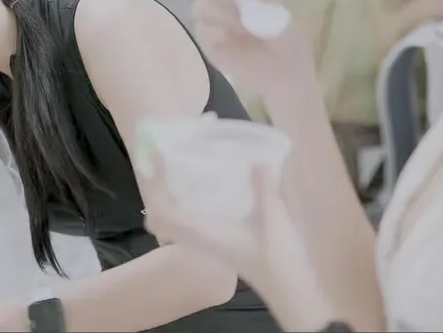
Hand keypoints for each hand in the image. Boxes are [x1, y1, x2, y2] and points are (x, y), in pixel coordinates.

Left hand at [140, 150, 310, 295]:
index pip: (162, 213)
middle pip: (160, 215)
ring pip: (171, 218)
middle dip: (156, 187)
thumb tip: (259, 159)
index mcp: (203, 233)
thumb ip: (264, 190)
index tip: (159, 155)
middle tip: (164, 157)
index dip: (156, 184)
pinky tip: (202, 185)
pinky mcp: (215, 239)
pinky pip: (186, 219)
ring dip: (167, 194)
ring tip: (175, 166)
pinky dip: (183, 201)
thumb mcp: (272, 220)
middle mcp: (198, 238)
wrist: (286, 286)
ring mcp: (205, 240)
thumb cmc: (277, 257)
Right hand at [190, 0, 316, 103]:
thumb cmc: (282, 35)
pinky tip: (243, 38)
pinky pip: (205, 31)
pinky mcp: (210, 48)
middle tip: (240, 4)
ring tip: (248, 25)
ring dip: (226, 12)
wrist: (288, 69)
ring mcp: (211, 28)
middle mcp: (216, 8)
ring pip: (199, 8)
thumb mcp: (270, 2)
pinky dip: (224, 30)